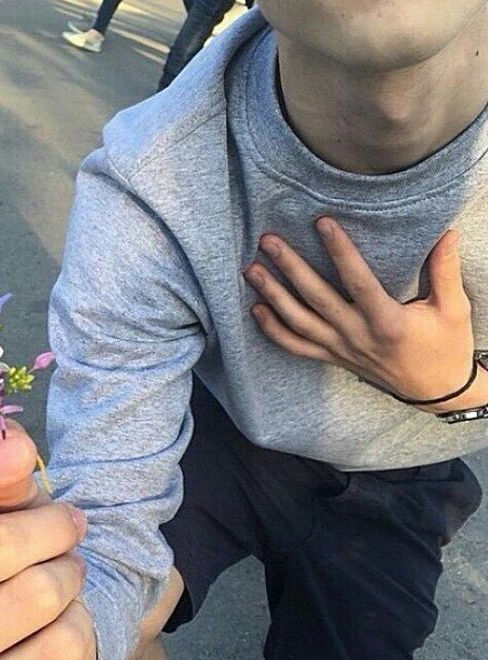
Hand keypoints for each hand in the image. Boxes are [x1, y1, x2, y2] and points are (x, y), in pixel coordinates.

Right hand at [0, 423, 96, 659]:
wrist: (27, 626)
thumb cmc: (6, 546)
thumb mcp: (3, 498)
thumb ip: (2, 468)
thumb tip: (9, 448)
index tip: (19, 453)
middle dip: (51, 527)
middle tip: (67, 527)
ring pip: (33, 596)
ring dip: (68, 574)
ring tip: (60, 575)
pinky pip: (58, 648)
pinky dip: (77, 624)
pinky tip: (58, 623)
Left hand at [244, 218, 486, 412]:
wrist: (436, 392)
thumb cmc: (445, 347)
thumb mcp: (453, 309)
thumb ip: (445, 270)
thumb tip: (447, 233)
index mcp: (387, 322)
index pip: (358, 281)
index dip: (339, 251)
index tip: (322, 222)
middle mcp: (357, 336)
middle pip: (316, 298)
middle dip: (290, 267)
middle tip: (268, 241)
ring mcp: (340, 349)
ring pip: (298, 323)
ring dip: (272, 295)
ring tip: (251, 270)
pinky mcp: (332, 358)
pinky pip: (296, 347)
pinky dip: (273, 331)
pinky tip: (256, 309)